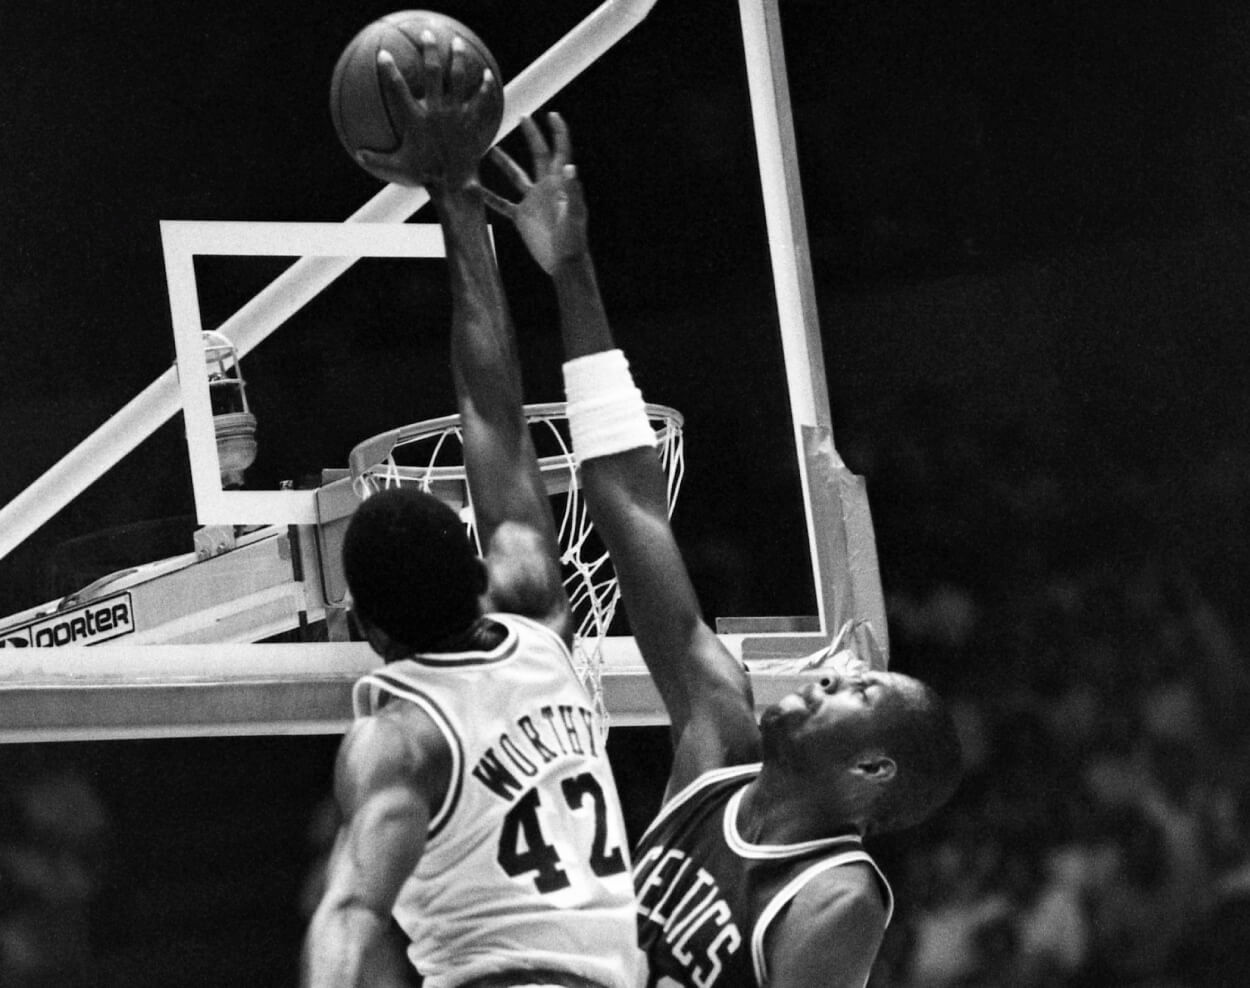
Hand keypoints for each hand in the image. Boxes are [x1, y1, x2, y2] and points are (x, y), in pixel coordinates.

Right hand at [356, 34, 496, 191]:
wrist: (454, 185)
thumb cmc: (426, 177)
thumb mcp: (398, 168)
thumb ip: (377, 160)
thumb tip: (358, 154)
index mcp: (415, 119)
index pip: (398, 88)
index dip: (389, 70)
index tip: (383, 54)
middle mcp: (436, 111)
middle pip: (433, 72)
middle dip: (429, 50)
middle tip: (427, 33)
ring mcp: (456, 114)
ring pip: (457, 79)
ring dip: (458, 58)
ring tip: (457, 42)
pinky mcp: (471, 122)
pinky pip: (480, 101)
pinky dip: (483, 87)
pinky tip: (487, 75)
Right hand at [482, 113, 588, 272]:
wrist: (564, 263)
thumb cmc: (574, 239)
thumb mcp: (574, 215)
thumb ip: (572, 191)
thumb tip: (571, 166)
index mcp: (560, 183)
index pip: (561, 151)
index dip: (558, 133)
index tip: (553, 114)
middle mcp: (546, 187)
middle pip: (538, 154)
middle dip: (532, 135)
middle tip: (522, 116)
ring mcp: (532, 201)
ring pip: (515, 176)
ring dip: (503, 162)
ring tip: (489, 148)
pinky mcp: (522, 216)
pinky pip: (502, 204)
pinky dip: (489, 197)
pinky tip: (474, 189)